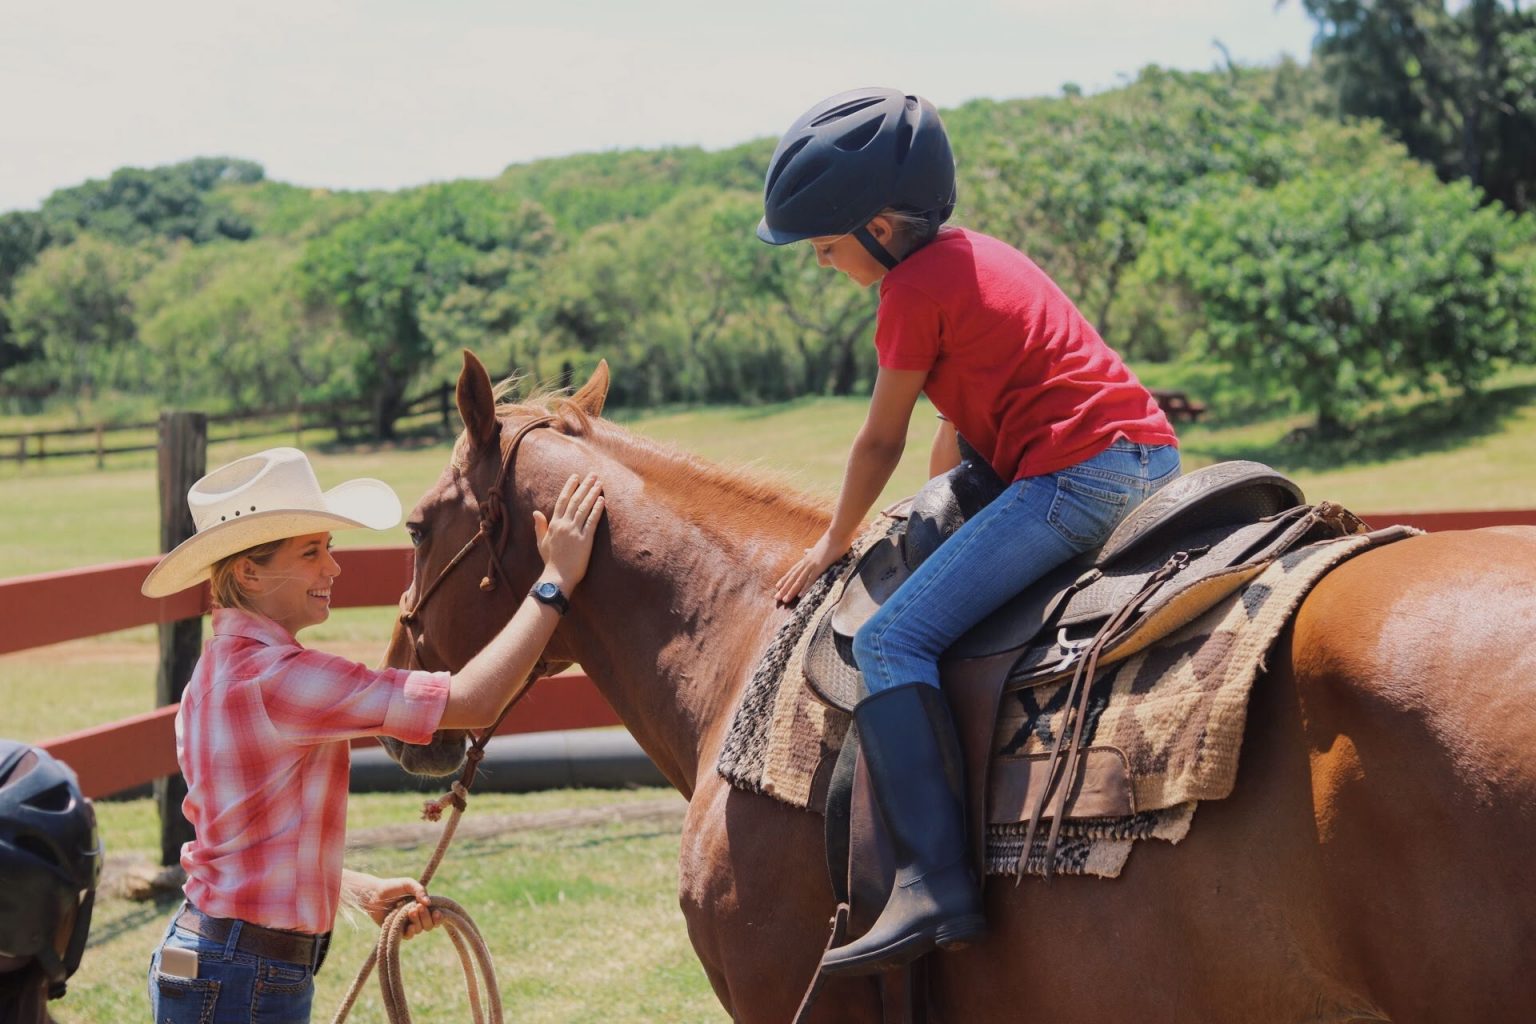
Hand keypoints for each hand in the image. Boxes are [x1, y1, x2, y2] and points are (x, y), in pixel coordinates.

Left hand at [349, 873, 442, 938]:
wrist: (373, 895)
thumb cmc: (392, 887)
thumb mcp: (407, 884)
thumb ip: (420, 890)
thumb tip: (428, 903)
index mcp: (423, 906)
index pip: (436, 915)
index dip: (438, 916)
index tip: (436, 912)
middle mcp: (417, 917)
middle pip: (429, 924)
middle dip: (426, 917)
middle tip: (417, 907)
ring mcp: (408, 924)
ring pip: (420, 929)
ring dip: (417, 921)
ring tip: (409, 911)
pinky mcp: (398, 931)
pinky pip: (409, 936)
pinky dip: (410, 932)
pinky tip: (409, 926)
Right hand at [533, 473, 604, 589]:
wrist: (557, 577)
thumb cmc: (550, 561)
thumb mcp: (541, 542)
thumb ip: (540, 526)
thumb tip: (535, 512)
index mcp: (554, 524)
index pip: (562, 501)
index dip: (569, 487)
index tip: (575, 477)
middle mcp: (564, 525)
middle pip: (575, 500)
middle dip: (584, 486)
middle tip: (593, 475)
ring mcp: (574, 532)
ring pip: (584, 508)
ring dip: (592, 494)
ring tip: (599, 483)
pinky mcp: (585, 540)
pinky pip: (592, 521)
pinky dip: (597, 509)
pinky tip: (602, 500)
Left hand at [774, 531, 852, 604]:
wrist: (838, 533)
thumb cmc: (832, 540)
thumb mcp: (819, 547)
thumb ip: (812, 551)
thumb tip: (805, 551)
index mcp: (807, 558)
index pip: (793, 570)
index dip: (785, 579)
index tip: (778, 586)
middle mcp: (806, 562)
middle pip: (793, 577)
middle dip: (784, 588)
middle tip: (776, 598)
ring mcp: (812, 564)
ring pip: (799, 580)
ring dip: (791, 590)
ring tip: (785, 600)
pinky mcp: (820, 566)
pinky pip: (811, 579)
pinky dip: (805, 587)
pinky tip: (800, 595)